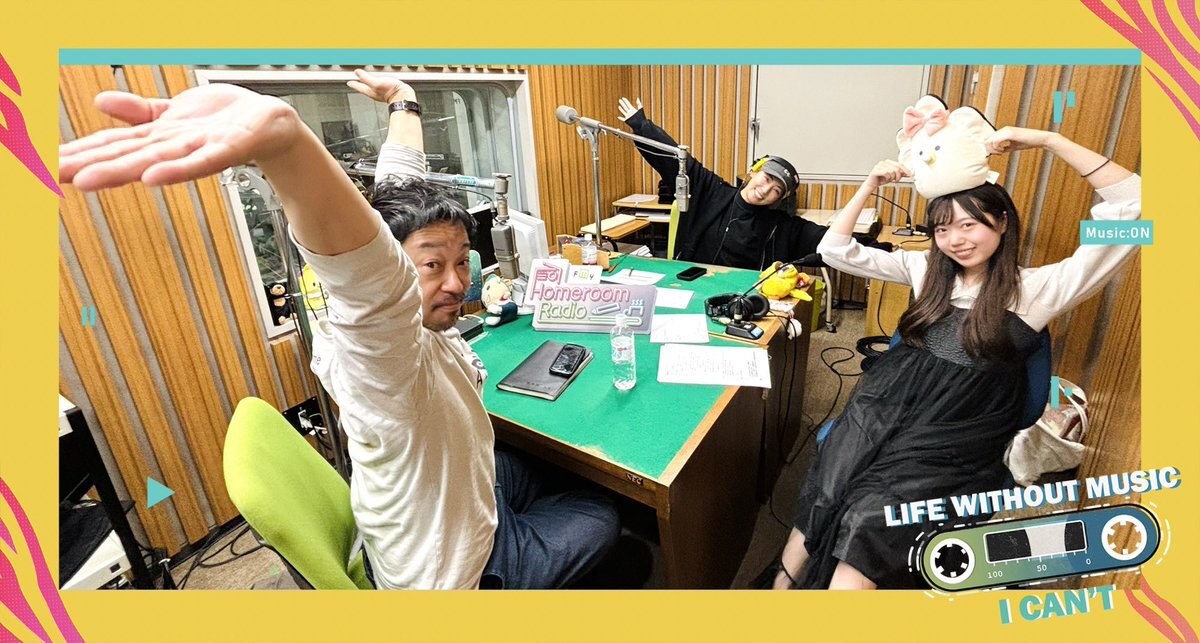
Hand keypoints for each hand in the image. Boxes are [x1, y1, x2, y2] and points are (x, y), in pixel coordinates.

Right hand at [60, 83, 301, 190]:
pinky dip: (178, 170)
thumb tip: (100, 102)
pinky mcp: (228, 149)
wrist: (272, 125)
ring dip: (121, 172)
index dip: (77, 152)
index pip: (111, 144)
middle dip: (87, 166)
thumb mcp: (175, 112)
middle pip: (124, 157)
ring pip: (154, 161)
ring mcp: (199, 150)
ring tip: (87, 181)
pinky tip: (154, 178)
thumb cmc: (224, 120)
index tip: (42, 163)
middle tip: (49, 177)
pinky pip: (201, 162)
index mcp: (158, 138)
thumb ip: (139, 112)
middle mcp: (174, 148)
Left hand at [346, 69, 415, 103]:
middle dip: (359, 84)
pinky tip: (380, 82)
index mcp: (369, 91)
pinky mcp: (387, 91)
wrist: (403, 95)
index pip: (358, 87)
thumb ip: (366, 78)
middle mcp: (374, 92)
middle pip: (363, 88)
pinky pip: (379, 86)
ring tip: (365, 80)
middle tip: (355, 81)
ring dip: (367, 84)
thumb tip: (357, 72)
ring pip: (371, 88)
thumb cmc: (391, 91)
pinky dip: (376, 83)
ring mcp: (380, 92)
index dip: (353, 84)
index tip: (349, 82)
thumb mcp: (376, 83)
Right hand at [617, 97, 642, 121]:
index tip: (623, 98)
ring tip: (619, 106)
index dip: (625, 101)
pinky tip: (618, 117)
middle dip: (622, 103)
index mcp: (632, 109)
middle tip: (619, 100)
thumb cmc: (642, 117)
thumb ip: (639, 104)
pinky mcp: (628, 120)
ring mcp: (628, 116)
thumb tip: (637, 98)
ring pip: (623, 112)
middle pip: (625, 107)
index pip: (628, 104)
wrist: (641, 124)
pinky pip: (623, 119)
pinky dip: (621, 118)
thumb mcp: (640, 109)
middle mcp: (630, 112)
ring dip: (621, 109)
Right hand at [865, 159, 909, 189]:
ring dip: (892, 178)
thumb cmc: (881, 180)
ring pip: (892, 171)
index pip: (899, 164)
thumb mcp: (893, 177)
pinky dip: (887, 178)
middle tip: (896, 180)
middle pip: (896, 168)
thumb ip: (900, 174)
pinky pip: (886, 173)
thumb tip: (908, 173)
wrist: (872, 184)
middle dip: (898, 176)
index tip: (910, 174)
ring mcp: (879, 165)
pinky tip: (884, 179)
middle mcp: (883, 162)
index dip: (905, 170)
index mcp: (888, 162)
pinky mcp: (876, 170)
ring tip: (888, 180)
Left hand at [986, 126, 1054, 153]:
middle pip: (987, 140)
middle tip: (999, 154)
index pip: (989, 139)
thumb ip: (1004, 148)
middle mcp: (1004, 129)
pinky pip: (996, 141)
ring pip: (990, 141)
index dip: (990, 148)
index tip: (998, 153)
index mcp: (1004, 131)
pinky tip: (1004, 150)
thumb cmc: (1028, 142)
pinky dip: (997, 148)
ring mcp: (1006, 130)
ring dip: (994, 149)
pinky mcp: (1009, 133)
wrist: (1039, 139)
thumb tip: (995, 152)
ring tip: (1002, 152)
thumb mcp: (1013, 146)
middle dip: (990, 150)